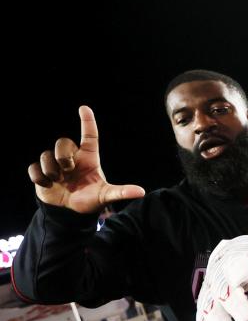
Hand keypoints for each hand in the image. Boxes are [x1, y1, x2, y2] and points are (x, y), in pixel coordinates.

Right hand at [27, 106, 145, 212]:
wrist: (70, 212)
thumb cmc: (90, 199)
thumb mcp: (106, 196)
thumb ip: (121, 192)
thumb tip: (141, 192)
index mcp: (88, 158)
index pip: (89, 135)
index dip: (87, 122)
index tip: (84, 108)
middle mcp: (72, 157)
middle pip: (62, 142)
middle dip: (64, 156)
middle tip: (68, 171)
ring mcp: (55, 164)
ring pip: (46, 155)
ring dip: (51, 169)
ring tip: (58, 181)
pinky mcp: (41, 172)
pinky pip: (34, 167)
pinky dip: (39, 177)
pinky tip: (47, 185)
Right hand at [196, 234, 247, 320]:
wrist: (233, 250)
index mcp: (236, 260)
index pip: (236, 267)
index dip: (237, 274)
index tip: (238, 282)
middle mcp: (220, 273)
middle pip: (223, 289)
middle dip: (233, 305)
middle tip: (246, 320)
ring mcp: (211, 286)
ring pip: (209, 302)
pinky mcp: (207, 297)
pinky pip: (203, 312)